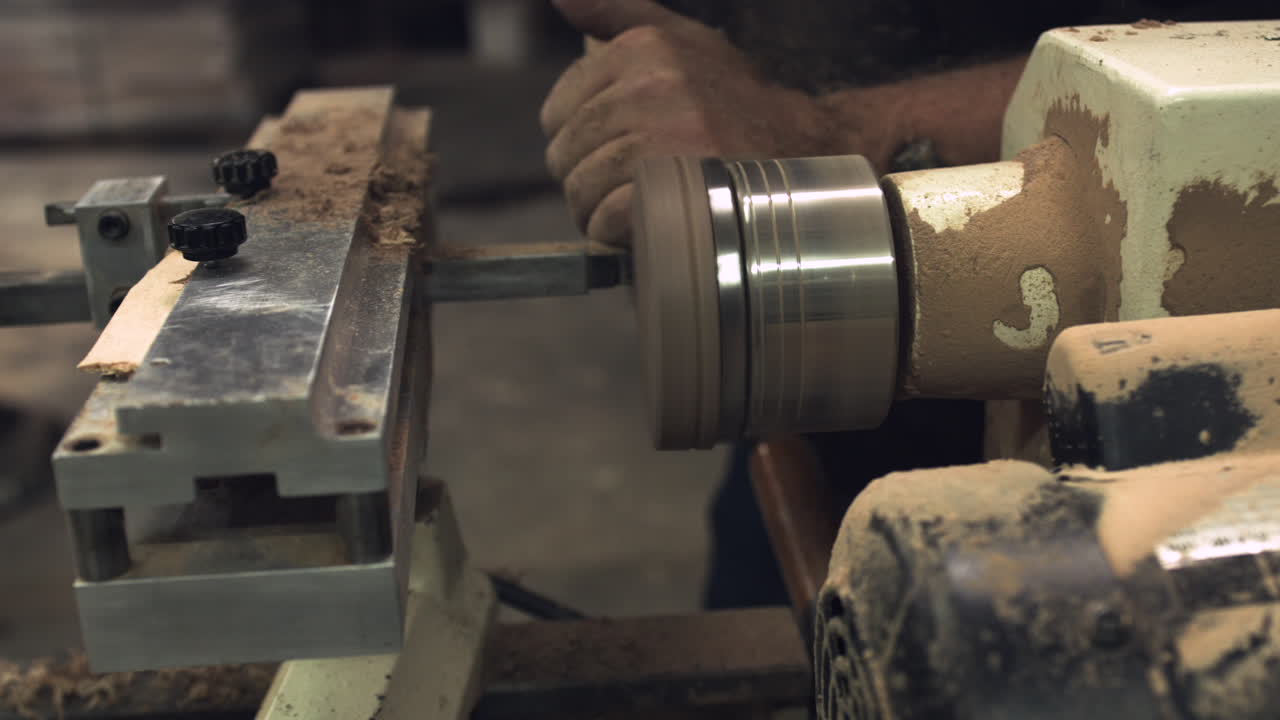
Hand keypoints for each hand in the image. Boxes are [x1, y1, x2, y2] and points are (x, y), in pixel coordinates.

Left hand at [543, 0, 841, 246]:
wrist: (803, 144)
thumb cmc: (734, 97)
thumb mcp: (680, 39)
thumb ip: (617, 13)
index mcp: (640, 48)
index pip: (557, 111)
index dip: (573, 143)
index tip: (602, 154)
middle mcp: (651, 84)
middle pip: (567, 153)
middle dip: (582, 181)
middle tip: (614, 190)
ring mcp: (666, 134)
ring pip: (585, 187)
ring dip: (594, 212)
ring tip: (626, 209)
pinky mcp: (680, 182)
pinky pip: (611, 215)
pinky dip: (615, 231)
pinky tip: (639, 226)